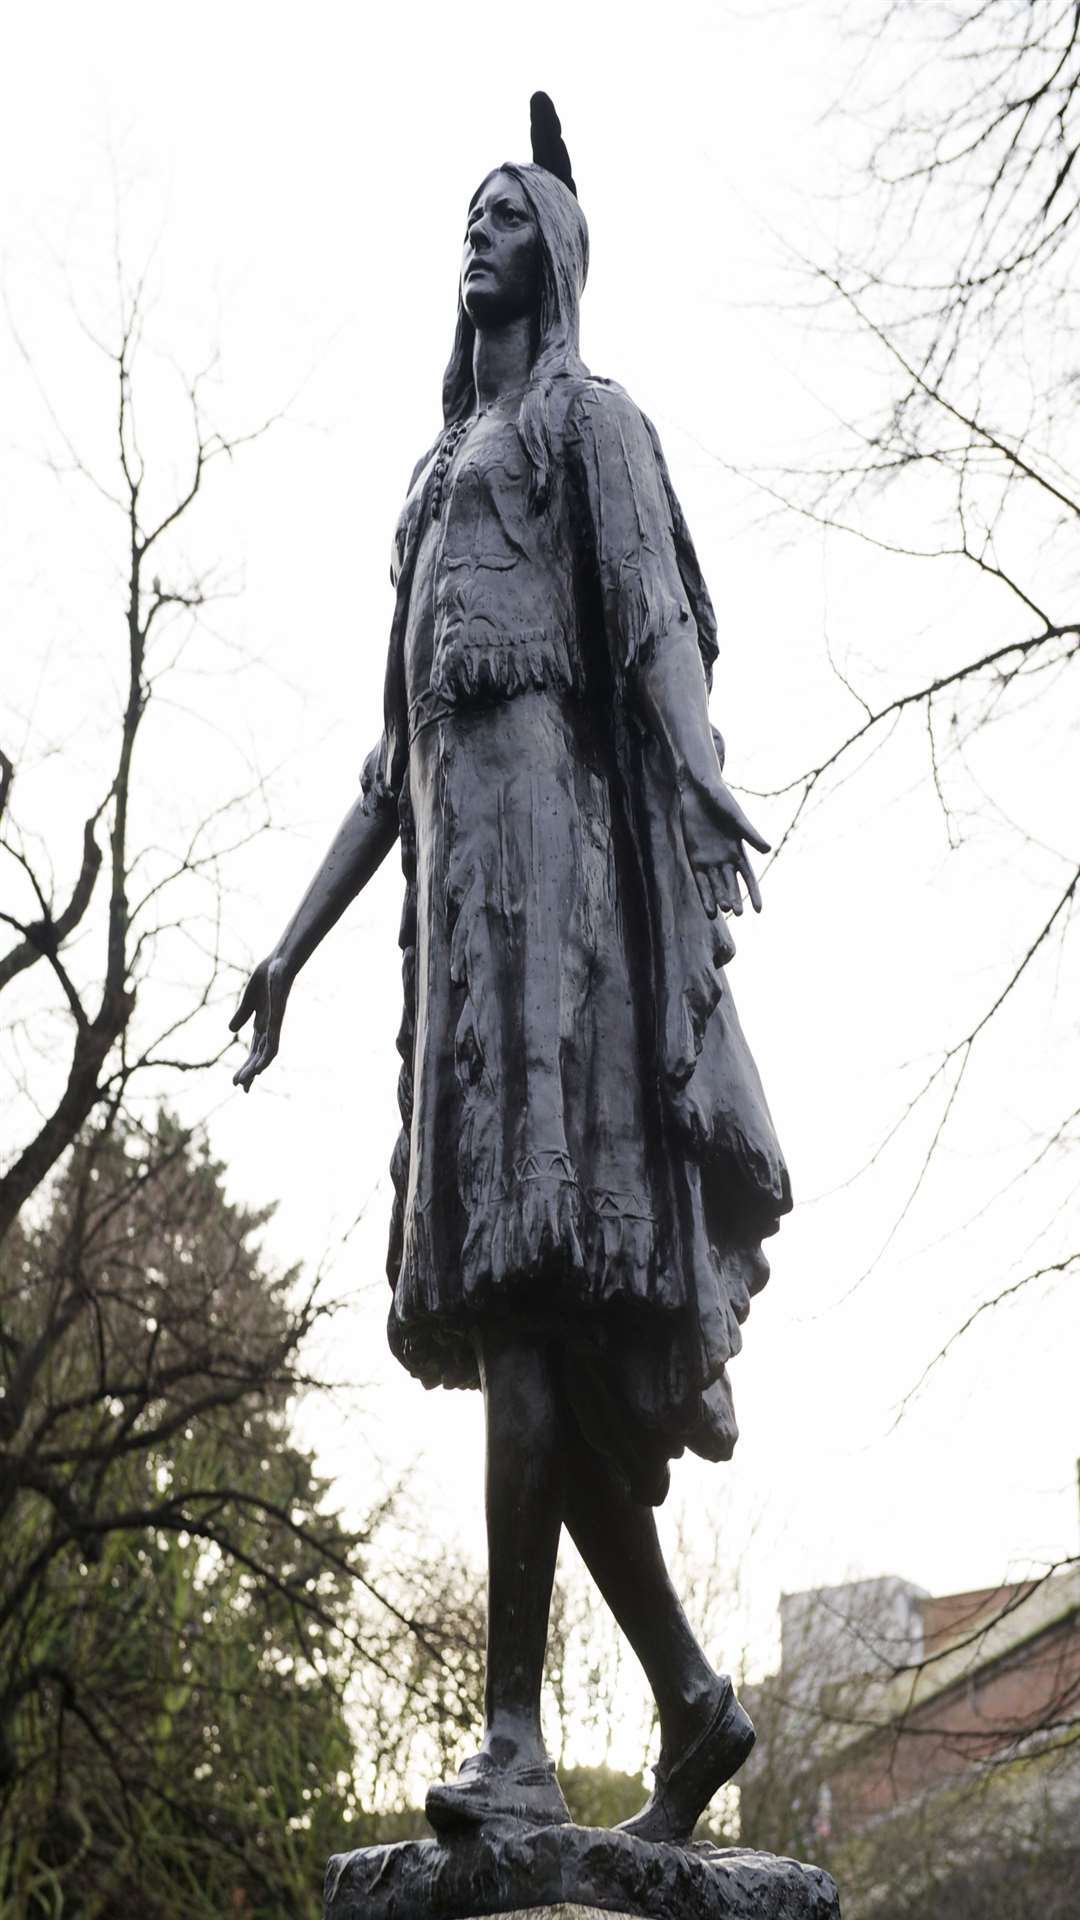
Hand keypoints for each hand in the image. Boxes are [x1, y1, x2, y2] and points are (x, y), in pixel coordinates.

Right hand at [229, 954, 293, 1091]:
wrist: (282, 961)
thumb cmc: (269, 976)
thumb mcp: (249, 998)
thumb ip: (242, 1014)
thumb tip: (231, 1031)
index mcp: (263, 1023)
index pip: (254, 1050)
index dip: (247, 1065)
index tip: (238, 1082)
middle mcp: (270, 1027)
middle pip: (259, 1055)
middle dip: (250, 1072)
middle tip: (241, 1088)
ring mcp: (275, 1023)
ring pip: (266, 1052)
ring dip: (256, 1068)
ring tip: (246, 1081)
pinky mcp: (277, 1017)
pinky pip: (273, 1040)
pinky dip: (266, 1054)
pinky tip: (260, 1065)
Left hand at [679, 778, 769, 918]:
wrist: (700, 791)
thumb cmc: (723, 801)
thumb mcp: (737, 819)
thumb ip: (751, 835)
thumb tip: (768, 850)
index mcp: (740, 852)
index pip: (749, 878)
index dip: (754, 893)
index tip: (759, 910)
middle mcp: (726, 859)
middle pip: (732, 885)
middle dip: (735, 899)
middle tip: (738, 914)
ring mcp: (710, 860)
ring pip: (717, 886)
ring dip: (720, 899)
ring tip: (722, 913)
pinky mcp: (695, 858)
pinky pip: (700, 880)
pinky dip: (704, 894)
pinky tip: (708, 909)